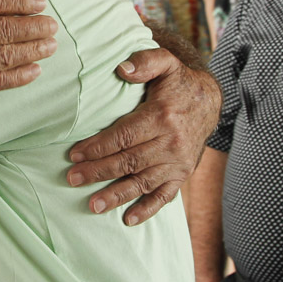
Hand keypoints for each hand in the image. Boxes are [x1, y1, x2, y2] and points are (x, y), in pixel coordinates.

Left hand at [66, 47, 220, 224]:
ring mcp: (178, 161)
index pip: (123, 136)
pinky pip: (166, 195)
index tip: (74, 155)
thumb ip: (144, 62)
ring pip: (143, 181)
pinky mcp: (182, 173)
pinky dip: (148, 209)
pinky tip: (128, 219)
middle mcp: (171, 142)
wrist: (210, 101)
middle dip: (98, 171)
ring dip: (117, 195)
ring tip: (93, 205)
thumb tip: (122, 69)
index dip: (97, 147)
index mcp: (161, 116)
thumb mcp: (165, 63)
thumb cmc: (178, 82)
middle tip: (72, 179)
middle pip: (128, 160)